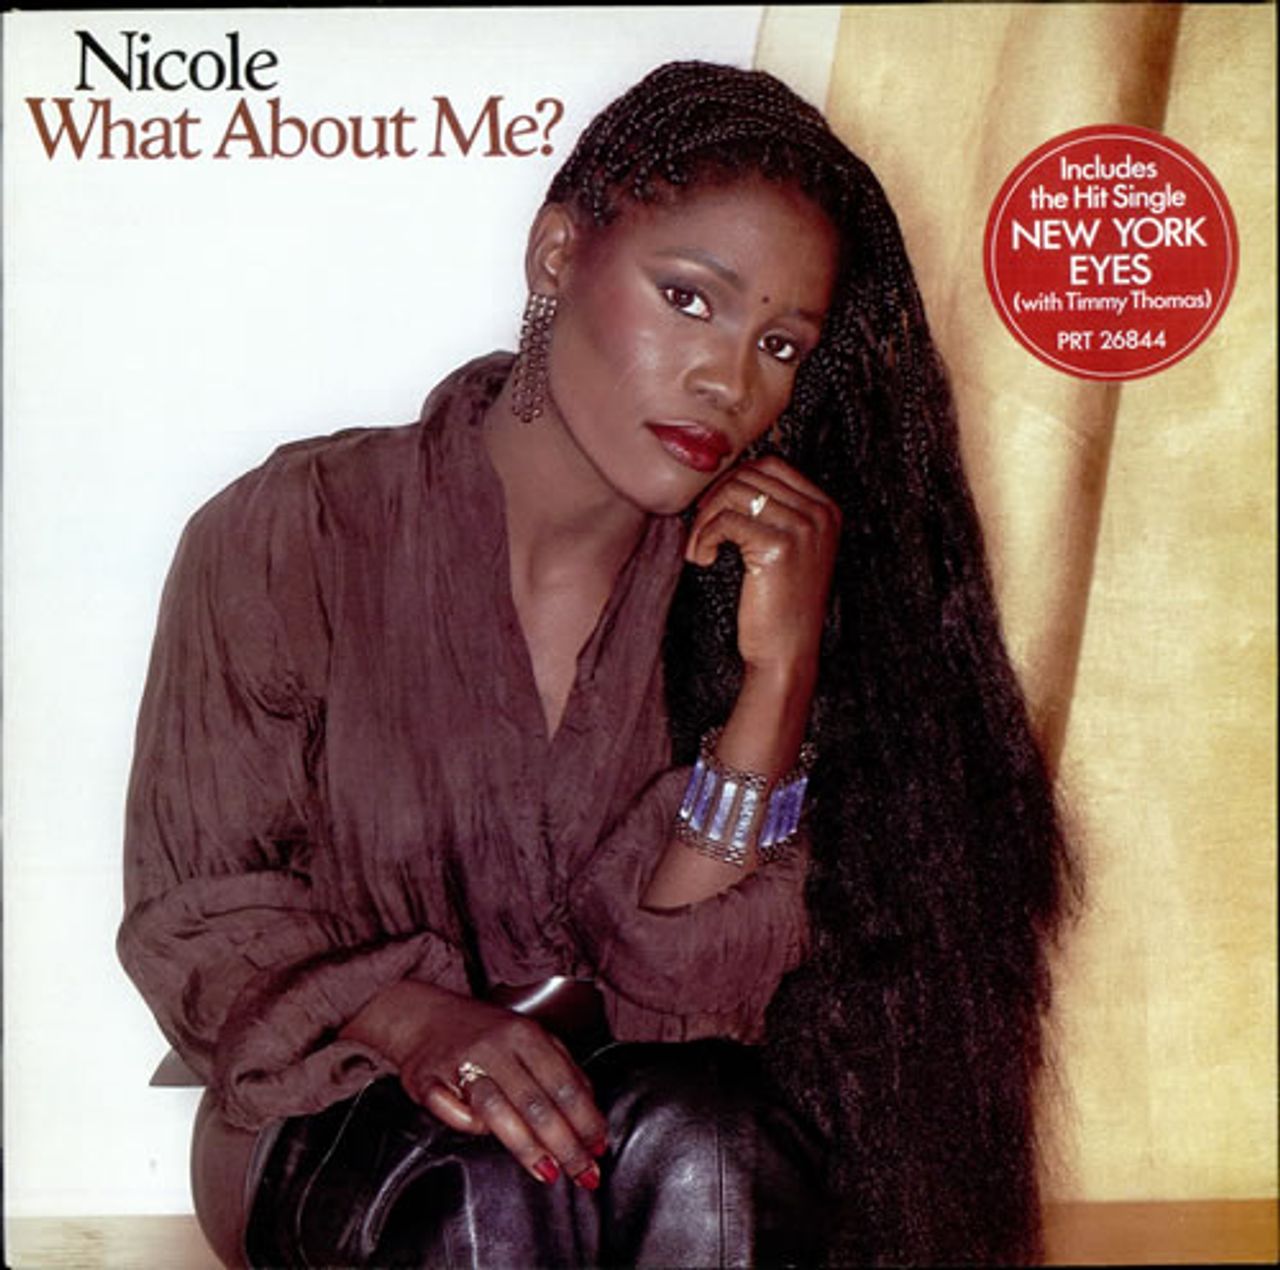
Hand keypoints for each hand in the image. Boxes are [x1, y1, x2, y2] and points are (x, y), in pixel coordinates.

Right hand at [360, 983, 607, 1189]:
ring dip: (526, 1146)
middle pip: (536, 1102)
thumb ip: (559, 1067)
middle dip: (565, 1144)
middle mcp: (495, 1046)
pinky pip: (452, 1113)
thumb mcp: (528, 1037)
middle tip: (583, 1175)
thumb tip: (590, 1109)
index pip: (564, 1083)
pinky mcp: (427, 1079)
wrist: (423, 1015)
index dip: (585, 1120)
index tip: (599, 1149)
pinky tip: (484, 1138)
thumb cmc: (484, 1034)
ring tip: (547, 1172)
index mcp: (525, 1034)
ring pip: (496, 1110)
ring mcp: (460, 1061)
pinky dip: (468, 1127)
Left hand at [685, 456, 840, 676]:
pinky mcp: (779, 546)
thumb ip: (772, 511)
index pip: (770, 464)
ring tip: (700, 547)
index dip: (733, 480)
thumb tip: (727, 477)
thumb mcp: (786, 548)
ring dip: (705, 518)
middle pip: (750, 474)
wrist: (787, 653)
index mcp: (825, 508)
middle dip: (714, 498)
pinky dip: (703, 537)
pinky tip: (702, 559)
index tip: (713, 508)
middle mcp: (820, 513)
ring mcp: (803, 527)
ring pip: (734, 491)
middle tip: (700, 530)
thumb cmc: (779, 605)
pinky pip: (726, 520)